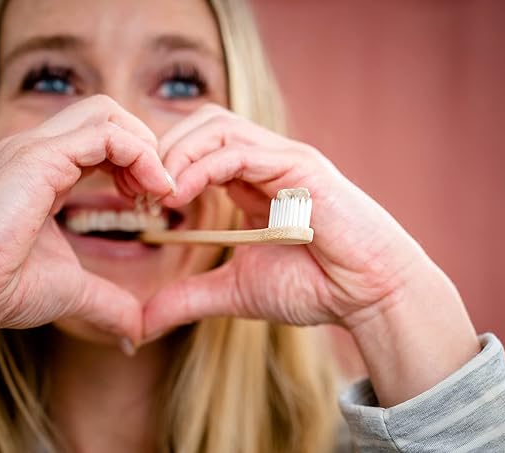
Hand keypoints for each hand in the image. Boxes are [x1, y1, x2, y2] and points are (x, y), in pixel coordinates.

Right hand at [0, 95, 172, 340]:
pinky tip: (149, 192)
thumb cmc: (4, 289)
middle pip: (107, 113)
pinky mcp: (38, 157)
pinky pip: (106, 135)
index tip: (152, 202)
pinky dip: (139, 155)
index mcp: (44, 169)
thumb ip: (110, 302)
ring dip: (145, 148)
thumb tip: (137, 333)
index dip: (136, 161)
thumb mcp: (73, 290)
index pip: (102, 137)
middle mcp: (38, 150)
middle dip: (144, 145)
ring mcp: (35, 148)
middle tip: (156, 192)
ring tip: (155, 191)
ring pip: (108, 114)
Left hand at [142, 104, 435, 337]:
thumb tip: (140, 324)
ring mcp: (284, 158)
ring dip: (177, 154)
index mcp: (252, 180)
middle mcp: (267, 160)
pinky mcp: (300, 165)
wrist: (367, 295)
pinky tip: (180, 194)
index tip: (137, 202)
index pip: (197, 146)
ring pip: (216, 127)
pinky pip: (239, 152)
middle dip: (162, 151)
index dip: (162, 164)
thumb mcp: (236, 290)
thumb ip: (189, 297)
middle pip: (201, 123)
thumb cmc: (315, 286)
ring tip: (158, 193)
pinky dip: (202, 167)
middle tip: (140, 193)